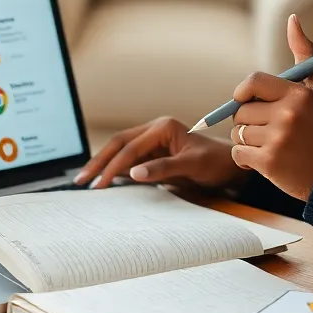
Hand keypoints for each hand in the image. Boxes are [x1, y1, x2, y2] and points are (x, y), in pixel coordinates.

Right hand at [74, 117, 247, 190]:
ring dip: (103, 165)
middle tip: (81, 180)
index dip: (113, 166)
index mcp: (162, 127)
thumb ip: (163, 168)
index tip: (100, 184)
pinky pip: (128, 161)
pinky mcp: (152, 156)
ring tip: (85, 181)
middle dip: (99, 162)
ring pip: (119, 152)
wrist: (231, 169)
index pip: (130, 147)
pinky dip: (114, 170)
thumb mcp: (192, 165)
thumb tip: (133, 174)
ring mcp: (152, 143)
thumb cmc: (216, 163)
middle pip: (117, 144)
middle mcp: (154, 132)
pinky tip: (102, 180)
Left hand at [229, 14, 312, 200]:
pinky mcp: (269, 163)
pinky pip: (238, 153)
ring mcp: (277, 140)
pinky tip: (262, 160)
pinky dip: (244, 158)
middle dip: (247, 119)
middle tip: (265, 128)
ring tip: (268, 144)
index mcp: (298, 95)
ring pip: (238, 133)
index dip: (243, 91)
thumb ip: (306, 54)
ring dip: (246, 140)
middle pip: (241, 110)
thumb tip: (292, 19)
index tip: (245, 99)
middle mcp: (287, 115)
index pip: (253, 82)